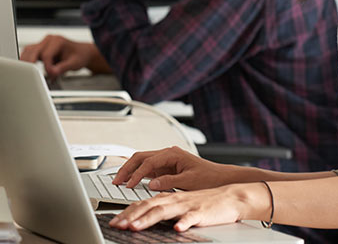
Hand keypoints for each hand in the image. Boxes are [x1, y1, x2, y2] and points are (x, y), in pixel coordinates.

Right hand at [19, 35, 98, 77]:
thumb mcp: (74, 63)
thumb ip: (63, 68)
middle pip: (34, 51)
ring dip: (27, 62)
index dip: (47, 66)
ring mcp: (43, 43)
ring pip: (28, 51)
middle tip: (33, 76)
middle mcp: (49, 40)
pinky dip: (27, 60)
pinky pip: (29, 52)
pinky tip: (27, 69)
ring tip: (28, 74)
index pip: (46, 54)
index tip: (51, 75)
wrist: (82, 53)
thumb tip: (52, 73)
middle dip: (32, 64)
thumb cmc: (79, 56)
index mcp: (58, 41)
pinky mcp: (40, 48)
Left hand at [109, 183, 264, 232]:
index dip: (127, 212)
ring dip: (148, 219)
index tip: (114, 222)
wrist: (230, 198)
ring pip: (165, 211)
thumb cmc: (204, 202)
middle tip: (116, 225)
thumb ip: (162, 208)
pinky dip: (184, 223)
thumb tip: (142, 216)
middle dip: (130, 216)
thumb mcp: (179, 204)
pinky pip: (191, 218)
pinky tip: (177, 229)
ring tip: (135, 227)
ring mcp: (187, 205)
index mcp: (168, 197)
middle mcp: (174, 200)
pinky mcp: (201, 212)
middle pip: (148, 206)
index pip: (143, 204)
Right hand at [113, 146, 230, 190]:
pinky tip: (132, 182)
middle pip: (140, 157)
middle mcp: (168, 154)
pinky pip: (148, 169)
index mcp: (172, 153)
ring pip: (142, 161)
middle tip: (116, 180)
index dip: (136, 174)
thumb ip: (168, 181)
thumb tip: (151, 184)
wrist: (221, 178)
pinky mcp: (167, 168)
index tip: (129, 185)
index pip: (148, 162)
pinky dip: (138, 174)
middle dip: (127, 168)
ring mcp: (166, 160)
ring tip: (120, 180)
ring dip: (130, 170)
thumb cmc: (209, 177)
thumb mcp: (189, 181)